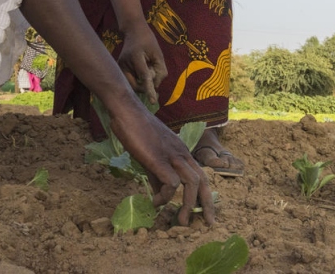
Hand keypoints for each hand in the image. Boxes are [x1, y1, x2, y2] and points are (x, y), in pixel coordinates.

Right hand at [108, 98, 214, 225]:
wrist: (127, 111)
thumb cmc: (136, 131)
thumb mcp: (150, 157)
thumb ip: (157, 176)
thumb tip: (160, 197)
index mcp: (182, 152)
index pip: (201, 176)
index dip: (206, 196)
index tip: (206, 213)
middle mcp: (182, 153)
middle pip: (202, 181)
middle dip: (207, 204)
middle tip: (207, 223)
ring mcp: (171, 155)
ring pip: (191, 183)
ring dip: (187, 205)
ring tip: (179, 221)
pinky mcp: (159, 158)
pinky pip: (171, 182)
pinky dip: (166, 196)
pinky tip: (156, 203)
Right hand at [117, 24, 167, 104]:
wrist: (134, 32)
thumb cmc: (148, 42)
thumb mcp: (159, 54)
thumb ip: (160, 71)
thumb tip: (156, 86)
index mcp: (136, 57)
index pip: (144, 77)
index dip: (149, 89)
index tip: (153, 102)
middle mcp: (124, 63)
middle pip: (136, 85)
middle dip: (146, 85)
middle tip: (154, 73)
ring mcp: (120, 67)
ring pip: (134, 85)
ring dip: (142, 81)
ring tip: (146, 66)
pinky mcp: (119, 69)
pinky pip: (131, 81)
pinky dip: (138, 79)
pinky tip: (141, 67)